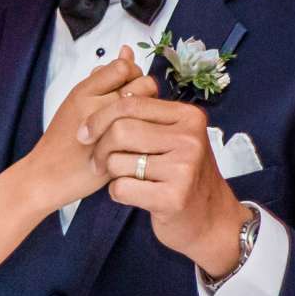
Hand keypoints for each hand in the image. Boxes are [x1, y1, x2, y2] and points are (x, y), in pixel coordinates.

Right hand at [23, 57, 147, 213]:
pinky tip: (138, 137)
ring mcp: (108, 129)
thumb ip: (101, 78)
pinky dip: (147, 131)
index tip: (127, 87)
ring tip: (137, 121)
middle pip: (142, 83)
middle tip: (136, 107)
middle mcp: (96, 105)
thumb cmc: (62, 138)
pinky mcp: (118, 150)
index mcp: (83, 91)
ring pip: (149, 107)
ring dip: (150, 112)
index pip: (124, 66)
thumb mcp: (76, 101)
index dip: (132, 73)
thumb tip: (126, 51)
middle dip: (146, 92)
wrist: (47, 175)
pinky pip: (145, 131)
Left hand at [80, 92, 249, 276]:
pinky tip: (132, 195)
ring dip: (111, 173)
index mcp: (189, 117)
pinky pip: (121, 188)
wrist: (211, 219)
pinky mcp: (173, 198)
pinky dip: (117, 192)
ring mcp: (184, 169)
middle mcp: (190, 139)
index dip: (99, 117)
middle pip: (120, 130)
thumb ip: (148, 115)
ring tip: (125, 179)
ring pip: (117, 161)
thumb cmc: (183, 174)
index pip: (131, 104)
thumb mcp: (175, 138)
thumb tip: (115, 77)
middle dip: (100, 148)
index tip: (84, 133)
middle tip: (96, 163)